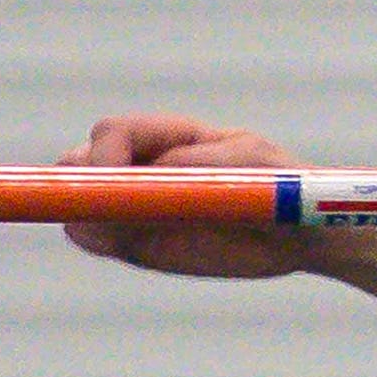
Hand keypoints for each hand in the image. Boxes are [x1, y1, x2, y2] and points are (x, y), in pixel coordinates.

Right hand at [60, 113, 314, 278]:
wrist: (299, 233)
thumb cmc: (279, 187)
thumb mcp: (249, 165)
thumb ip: (194, 166)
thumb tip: (132, 181)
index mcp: (170, 136)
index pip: (112, 132)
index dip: (103, 154)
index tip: (115, 179)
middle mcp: (141, 167)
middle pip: (77, 162)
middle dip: (76, 181)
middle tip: (104, 209)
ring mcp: (134, 205)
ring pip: (77, 202)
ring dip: (84, 216)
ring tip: (126, 233)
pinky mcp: (135, 242)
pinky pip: (95, 238)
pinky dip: (96, 240)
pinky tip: (126, 244)